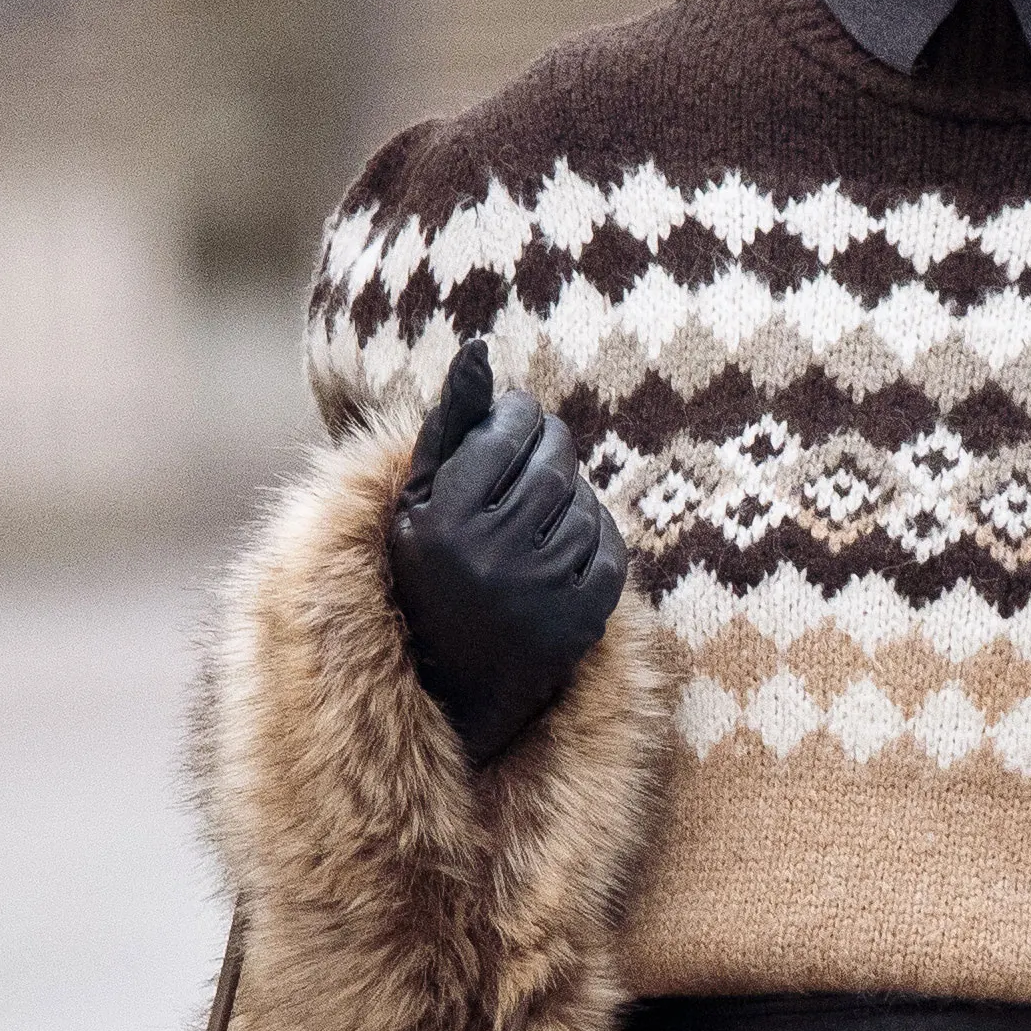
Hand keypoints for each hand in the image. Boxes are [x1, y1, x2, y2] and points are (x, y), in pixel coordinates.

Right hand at [384, 342, 623, 764]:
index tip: (518, 416)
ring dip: (573, 492)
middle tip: (542, 445)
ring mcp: (540, 593)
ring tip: (545, 500)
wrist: (449, 681)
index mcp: (442, 523)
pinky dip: (596, 534)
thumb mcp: (420, 500)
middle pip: (552, 465)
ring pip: (585, 505)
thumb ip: (450, 424)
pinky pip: (610, 550)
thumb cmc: (429, 571)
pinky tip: (568, 536)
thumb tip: (481, 350)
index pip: (506, 434)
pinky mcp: (579, 623)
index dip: (520, 414)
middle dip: (551, 444)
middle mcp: (491, 558)